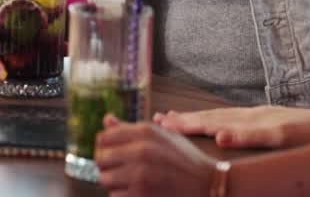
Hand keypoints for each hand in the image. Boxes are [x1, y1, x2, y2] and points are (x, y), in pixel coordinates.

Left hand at [96, 115, 214, 196]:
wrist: (209, 184)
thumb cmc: (184, 159)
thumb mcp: (162, 136)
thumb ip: (130, 129)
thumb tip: (106, 119)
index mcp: (144, 132)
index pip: (103, 138)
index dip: (105, 148)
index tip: (113, 155)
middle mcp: (140, 150)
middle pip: (100, 159)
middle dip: (107, 166)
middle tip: (121, 171)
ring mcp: (140, 174)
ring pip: (105, 179)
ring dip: (113, 183)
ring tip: (129, 182)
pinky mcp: (141, 195)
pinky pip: (115, 196)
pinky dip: (122, 196)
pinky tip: (137, 193)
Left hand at [155, 105, 309, 149]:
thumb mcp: (276, 135)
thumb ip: (253, 136)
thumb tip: (228, 142)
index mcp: (252, 120)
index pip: (213, 119)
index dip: (186, 120)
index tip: (160, 120)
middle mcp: (256, 116)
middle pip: (214, 117)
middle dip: (184, 120)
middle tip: (157, 121)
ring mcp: (270, 123)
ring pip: (231, 123)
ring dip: (202, 123)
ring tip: (176, 125)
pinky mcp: (286, 132)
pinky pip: (261, 135)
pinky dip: (242, 135)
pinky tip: (223, 138)